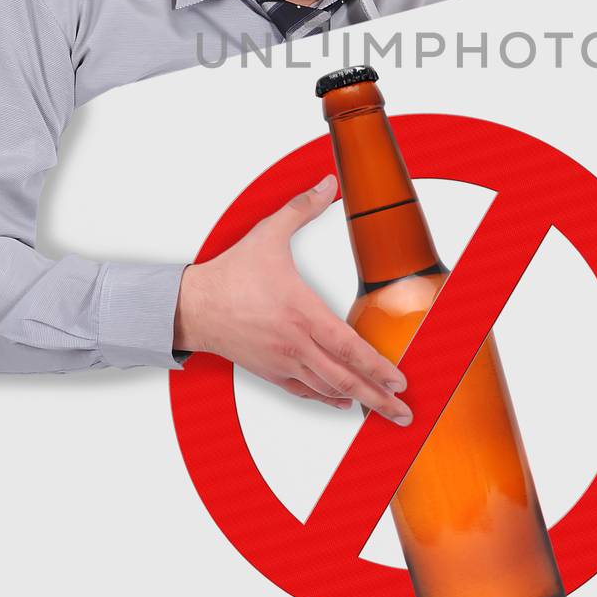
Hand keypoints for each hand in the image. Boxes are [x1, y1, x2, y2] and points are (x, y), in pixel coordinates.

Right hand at [173, 174, 412, 424]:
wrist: (193, 305)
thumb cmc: (230, 273)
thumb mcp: (268, 233)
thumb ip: (302, 207)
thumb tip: (327, 182)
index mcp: (301, 313)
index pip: (349, 346)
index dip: (378, 366)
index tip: (401, 379)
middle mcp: (295, 343)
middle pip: (344, 378)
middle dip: (378, 398)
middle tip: (404, 413)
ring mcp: (282, 361)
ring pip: (327, 389)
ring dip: (358, 401)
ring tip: (383, 411)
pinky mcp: (269, 370)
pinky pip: (304, 390)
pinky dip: (326, 399)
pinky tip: (342, 402)